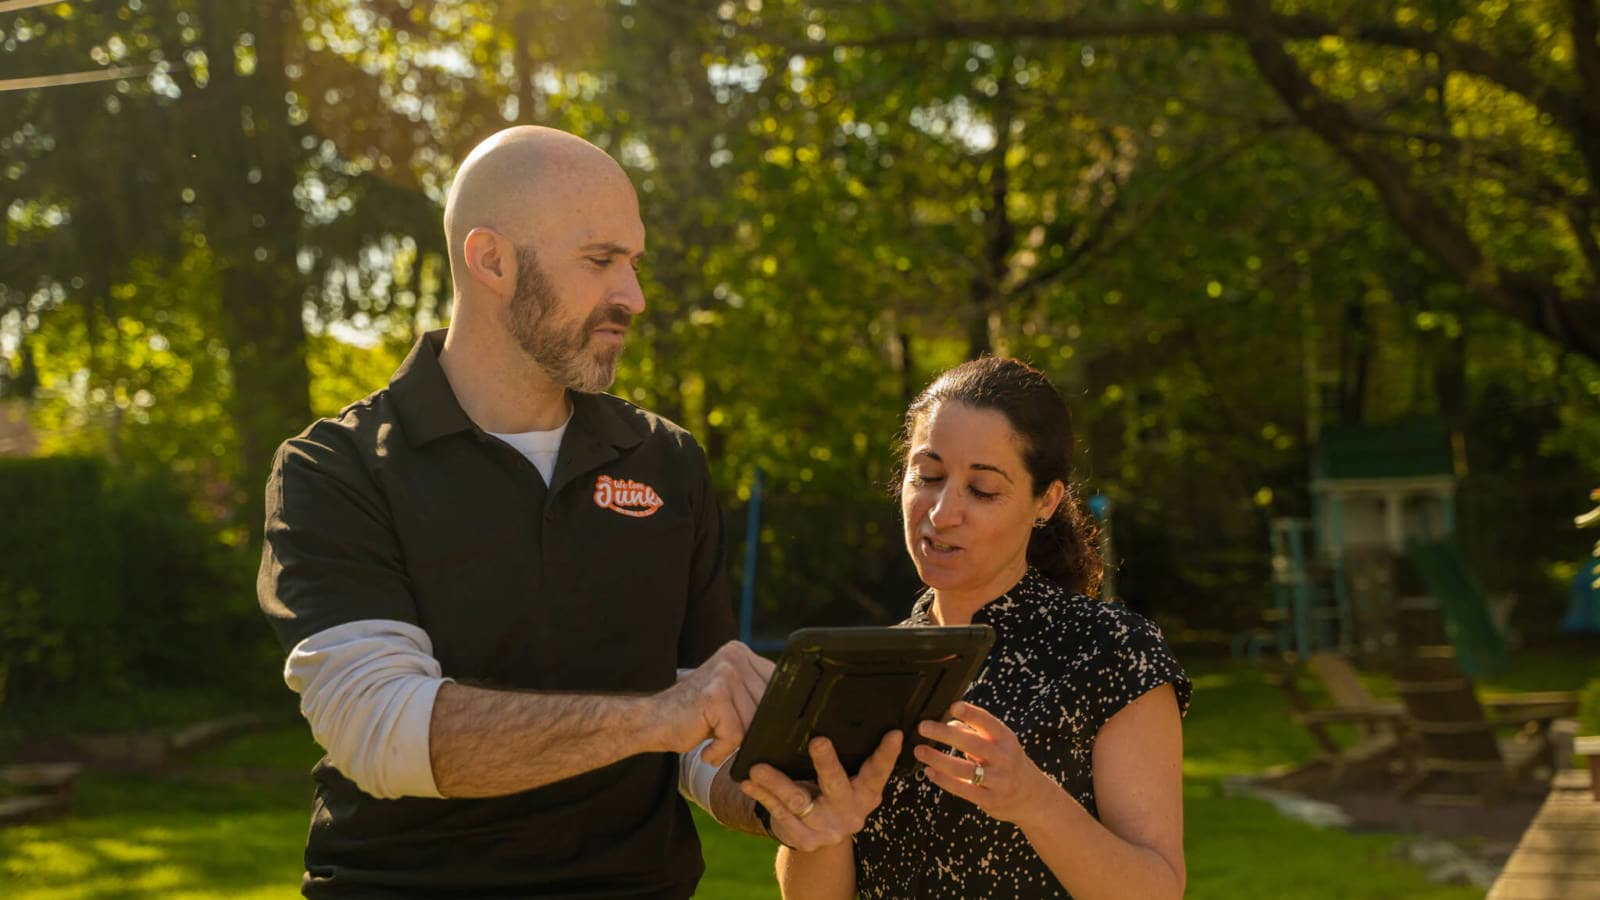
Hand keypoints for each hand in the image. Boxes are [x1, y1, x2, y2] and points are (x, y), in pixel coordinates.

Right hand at [652, 641, 773, 764]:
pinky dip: (721, 750)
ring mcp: (724, 673)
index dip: (775, 713)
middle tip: (726, 737)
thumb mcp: (731, 695)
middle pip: (767, 707)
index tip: (761, 729)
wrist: (653, 722)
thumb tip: (797, 713)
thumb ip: (758, 694)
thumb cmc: (696, 716)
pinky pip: (735, 735)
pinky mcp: (715, 695)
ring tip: (713, 741)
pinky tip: (707, 750)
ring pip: (753, 724)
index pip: (778, 686)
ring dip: (734, 743)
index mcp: (741, 653)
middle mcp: (734, 657)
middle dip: (750, 732)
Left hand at [740, 730, 901, 851]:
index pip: (879, 771)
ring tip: (758, 768)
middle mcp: (850, 812)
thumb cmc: (834, 791)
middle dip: (827, 764)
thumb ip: (852, 754)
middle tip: (818, 741)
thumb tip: (847, 706)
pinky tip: (749, 783)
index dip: (887, 753)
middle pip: (837, 785)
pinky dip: (762, 796)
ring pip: (800, 802)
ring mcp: (827, 828)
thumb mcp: (850, 778)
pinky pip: (780, 815)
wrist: (820, 835)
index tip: (894, 733)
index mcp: (867, 793)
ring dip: (777, 783)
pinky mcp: (804, 838)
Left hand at [914, 701, 1057, 826]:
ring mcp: (998, 780)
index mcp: (1006, 739)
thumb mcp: (999, 743)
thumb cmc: (1008, 763)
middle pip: (973, 744)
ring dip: (939, 759)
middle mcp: (1004, 758)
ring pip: (965, 769)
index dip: (971, 714)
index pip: (988, 722)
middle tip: (924, 727)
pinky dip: (944, 780)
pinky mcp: (989, 799)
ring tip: (919, 750)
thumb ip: (975, 732)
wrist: (1031, 797)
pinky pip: (964, 789)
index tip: (953, 706)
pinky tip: (929, 771)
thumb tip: (948, 722)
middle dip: (946, 734)